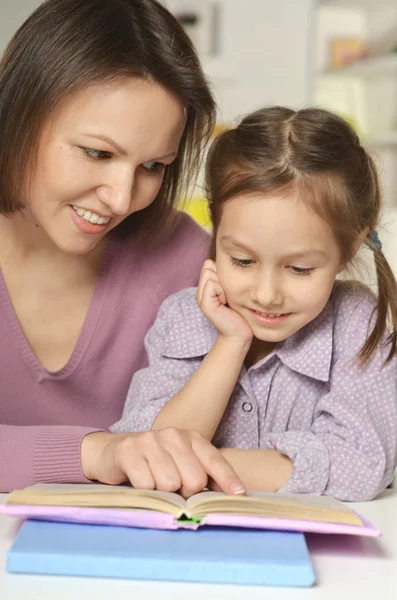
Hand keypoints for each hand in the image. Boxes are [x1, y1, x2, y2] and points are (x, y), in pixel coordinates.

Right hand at [81, 428, 245, 497]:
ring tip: (153, 481)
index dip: (228, 479)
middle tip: (173, 488)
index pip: (214, 460)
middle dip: (185, 492)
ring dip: (162, 492)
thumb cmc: (153, 463)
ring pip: (170, 484)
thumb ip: (204, 475)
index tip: (239, 495)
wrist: (113, 452)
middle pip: (194, 479)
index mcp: (191, 437)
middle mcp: (173, 434)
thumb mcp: (181, 463)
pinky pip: (146, 485)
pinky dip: (144, 491)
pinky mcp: (129, 450)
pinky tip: (138, 481)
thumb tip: (232, 495)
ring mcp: (150, 440)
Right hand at [196, 260, 252, 344]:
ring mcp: (200, 297)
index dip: (222, 272)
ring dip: (223, 284)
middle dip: (222, 276)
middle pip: (208, 266)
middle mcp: (200, 290)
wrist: (239, 333)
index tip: (230, 288)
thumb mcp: (232, 290)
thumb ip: (225, 277)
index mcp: (206, 287)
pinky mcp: (204, 303)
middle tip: (228, 294)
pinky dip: (221, 291)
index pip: (209, 264)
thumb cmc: (239, 312)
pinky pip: (211, 284)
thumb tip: (225, 262)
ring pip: (209, 273)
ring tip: (226, 298)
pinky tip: (225, 302)